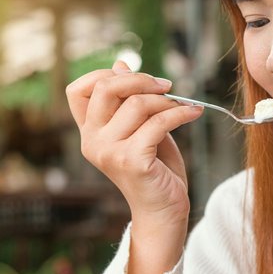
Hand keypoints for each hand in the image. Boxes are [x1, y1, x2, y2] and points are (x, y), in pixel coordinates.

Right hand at [65, 60, 203, 226]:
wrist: (164, 209)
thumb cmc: (155, 166)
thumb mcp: (141, 127)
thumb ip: (129, 100)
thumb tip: (120, 64)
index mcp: (90, 132)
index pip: (78, 90)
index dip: (106, 75)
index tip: (138, 78)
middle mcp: (92, 141)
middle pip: (106, 88)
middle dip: (141, 80)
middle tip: (166, 86)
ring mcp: (108, 152)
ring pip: (137, 104)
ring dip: (167, 100)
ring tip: (183, 106)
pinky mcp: (131, 161)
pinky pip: (159, 123)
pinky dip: (181, 113)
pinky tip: (194, 112)